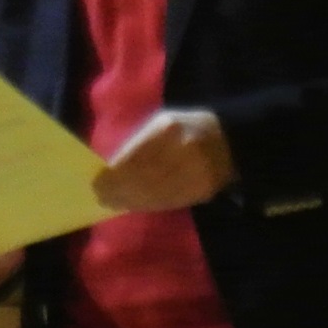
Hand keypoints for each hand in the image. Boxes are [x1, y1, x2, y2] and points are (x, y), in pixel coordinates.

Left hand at [94, 108, 235, 212]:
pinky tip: (132, 204)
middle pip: (143, 178)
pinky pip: (167, 202)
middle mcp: (183, 152)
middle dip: (118, 190)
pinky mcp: (201, 191)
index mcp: (170, 129)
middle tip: (101, 197)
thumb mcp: (163, 122)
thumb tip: (113, 166)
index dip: (115, 174)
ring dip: (129, 200)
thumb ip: (139, 142)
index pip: (135, 156)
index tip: (97, 182)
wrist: (230, 142)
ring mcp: (194, 173)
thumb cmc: (188, 128)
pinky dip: (146, 205)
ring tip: (112, 203)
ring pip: (153, 193)